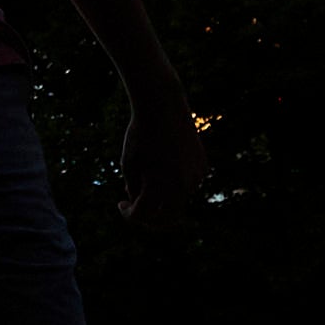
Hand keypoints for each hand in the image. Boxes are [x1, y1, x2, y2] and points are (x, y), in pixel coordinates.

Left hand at [116, 95, 208, 230]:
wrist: (163, 106)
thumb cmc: (140, 134)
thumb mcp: (129, 163)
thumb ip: (134, 189)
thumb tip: (142, 204)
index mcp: (159, 187)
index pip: (143, 215)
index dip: (129, 214)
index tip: (122, 204)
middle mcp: (181, 187)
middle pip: (166, 218)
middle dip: (151, 217)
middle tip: (138, 207)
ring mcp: (196, 177)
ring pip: (178, 199)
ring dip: (163, 195)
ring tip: (149, 171)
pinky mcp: (203, 167)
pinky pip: (188, 183)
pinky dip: (176, 181)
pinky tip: (166, 161)